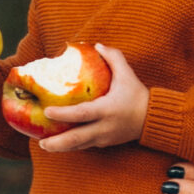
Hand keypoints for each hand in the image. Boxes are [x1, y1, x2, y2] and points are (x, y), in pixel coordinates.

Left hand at [34, 45, 148, 151]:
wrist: (152, 118)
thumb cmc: (137, 94)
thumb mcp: (127, 74)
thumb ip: (113, 57)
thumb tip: (96, 45)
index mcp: (107, 110)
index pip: (81, 114)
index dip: (64, 114)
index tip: (47, 111)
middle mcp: (104, 127)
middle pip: (77, 138)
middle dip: (57, 142)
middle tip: (40, 142)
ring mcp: (104, 138)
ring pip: (79, 146)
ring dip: (60, 147)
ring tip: (44, 145)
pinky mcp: (105, 143)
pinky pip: (85, 146)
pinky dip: (71, 146)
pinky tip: (59, 144)